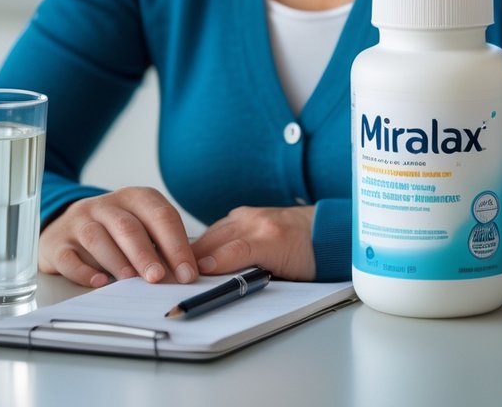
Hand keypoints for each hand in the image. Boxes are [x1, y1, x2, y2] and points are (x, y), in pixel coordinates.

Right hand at [38, 186, 197, 288]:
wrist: (67, 226)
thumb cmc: (114, 232)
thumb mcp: (140, 228)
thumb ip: (161, 247)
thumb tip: (186, 275)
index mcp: (135, 198)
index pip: (160, 215)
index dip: (176, 244)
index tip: (187, 273)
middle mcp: (106, 205)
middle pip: (128, 226)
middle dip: (146, 254)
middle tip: (159, 278)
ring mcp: (79, 221)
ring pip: (97, 237)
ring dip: (117, 261)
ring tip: (131, 281)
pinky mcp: (57, 242)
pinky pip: (69, 256)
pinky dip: (83, 271)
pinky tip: (98, 283)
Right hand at [190, 205, 316, 280]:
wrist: (326, 230)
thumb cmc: (311, 257)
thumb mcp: (290, 277)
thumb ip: (260, 278)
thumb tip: (230, 288)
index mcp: (272, 238)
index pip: (234, 252)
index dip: (212, 265)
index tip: (193, 276)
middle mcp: (258, 221)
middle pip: (217, 239)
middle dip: (195, 258)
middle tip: (176, 276)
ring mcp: (251, 213)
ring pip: (215, 231)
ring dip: (197, 249)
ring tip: (180, 266)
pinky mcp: (246, 212)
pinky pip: (221, 225)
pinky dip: (208, 239)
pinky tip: (198, 252)